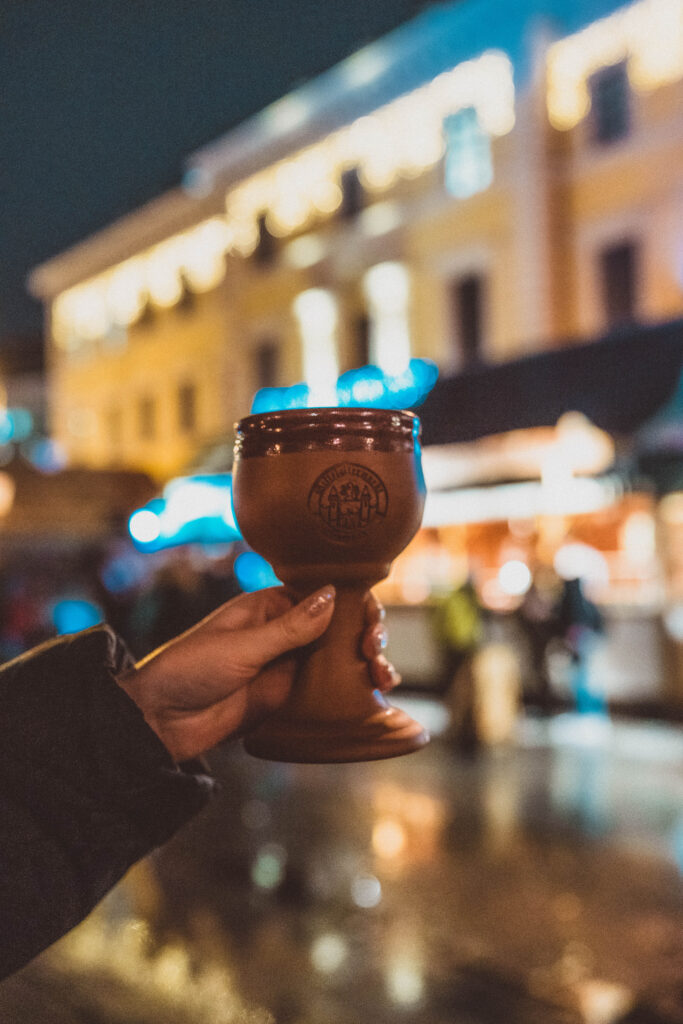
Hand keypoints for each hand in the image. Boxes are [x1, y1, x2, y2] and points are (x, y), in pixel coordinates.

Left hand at [118, 585, 399, 762]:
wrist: (159, 722)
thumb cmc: (188, 670)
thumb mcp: (241, 646)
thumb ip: (291, 627)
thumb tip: (333, 595)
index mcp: (269, 608)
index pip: (323, 597)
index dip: (354, 606)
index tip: (370, 625)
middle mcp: (283, 633)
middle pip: (339, 627)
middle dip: (366, 636)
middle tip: (374, 654)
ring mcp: (286, 666)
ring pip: (339, 659)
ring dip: (366, 665)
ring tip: (383, 678)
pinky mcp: (286, 700)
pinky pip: (326, 692)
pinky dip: (351, 692)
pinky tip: (373, 697)